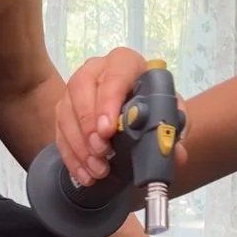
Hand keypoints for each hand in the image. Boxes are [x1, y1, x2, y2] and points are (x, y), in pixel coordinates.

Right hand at [56, 47, 188, 186]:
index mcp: (125, 62)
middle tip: (101, 151)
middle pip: (80, 88)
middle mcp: (96, 69)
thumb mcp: (169, 111)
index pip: (114, 74)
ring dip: (79, 145)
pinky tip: (85, 174)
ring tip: (97, 169)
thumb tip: (177, 155)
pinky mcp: (64, 110)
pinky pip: (59, 131)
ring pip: (66, 111)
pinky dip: (71, 156)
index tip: (108, 130)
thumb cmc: (153, 104)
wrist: (140, 110)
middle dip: (88, 124)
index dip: (108, 102)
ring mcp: (75, 89)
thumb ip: (174, 129)